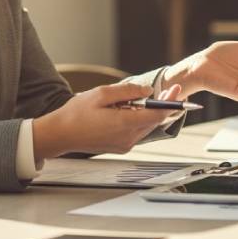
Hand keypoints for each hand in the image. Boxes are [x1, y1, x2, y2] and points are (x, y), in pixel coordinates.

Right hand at [32, 81, 183, 160]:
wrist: (60, 134)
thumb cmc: (76, 113)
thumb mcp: (102, 94)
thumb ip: (128, 91)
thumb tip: (148, 91)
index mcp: (124, 124)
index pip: (157, 115)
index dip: (170, 102)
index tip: (177, 91)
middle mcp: (128, 138)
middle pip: (154, 121)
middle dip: (163, 105)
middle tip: (170, 90)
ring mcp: (125, 145)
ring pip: (147, 126)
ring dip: (149, 113)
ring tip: (141, 98)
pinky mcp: (121, 147)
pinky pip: (137, 132)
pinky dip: (139, 120)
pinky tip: (129, 110)